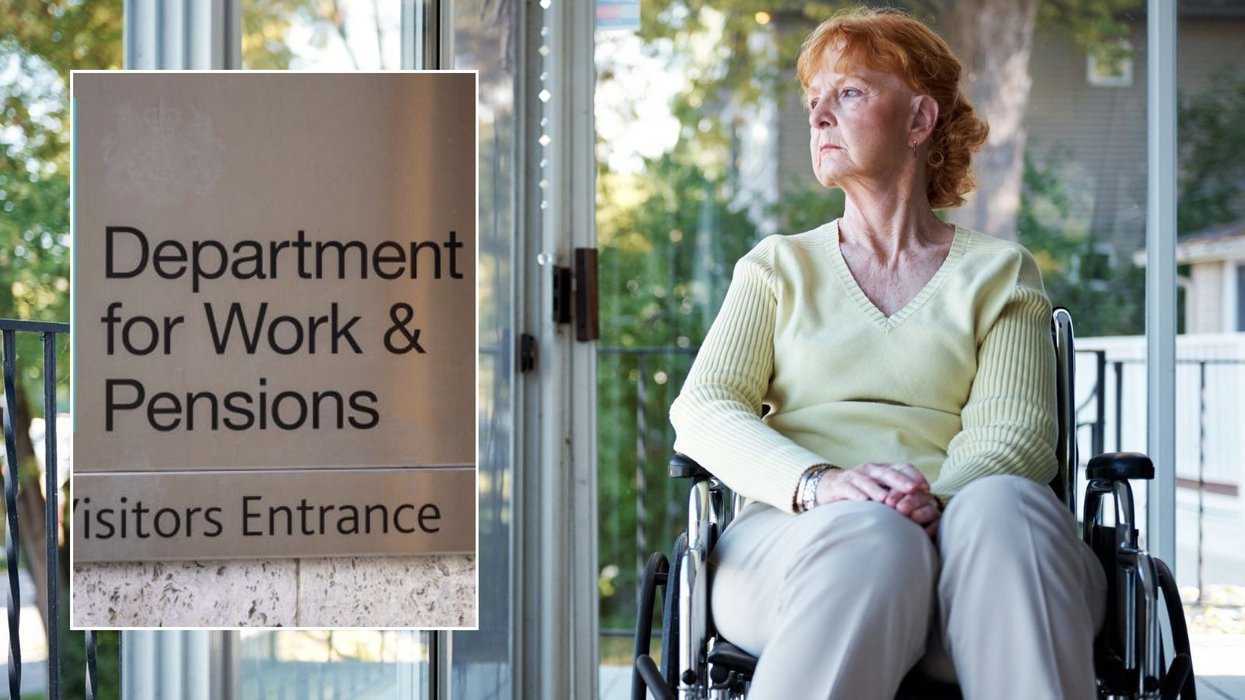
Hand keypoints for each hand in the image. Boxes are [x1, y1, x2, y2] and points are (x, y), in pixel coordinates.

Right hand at [815, 462, 940, 534]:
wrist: (830, 486)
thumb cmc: (862, 490)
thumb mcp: (881, 487)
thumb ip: (898, 491)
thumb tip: (925, 499)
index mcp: (883, 469)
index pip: (902, 467)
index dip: (914, 476)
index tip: (926, 489)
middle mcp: (870, 470)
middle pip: (887, 473)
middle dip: (901, 481)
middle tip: (913, 490)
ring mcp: (854, 476)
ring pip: (867, 481)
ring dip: (877, 490)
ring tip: (886, 500)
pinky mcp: (840, 486)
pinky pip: (848, 489)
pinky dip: (856, 494)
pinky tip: (863, 501)